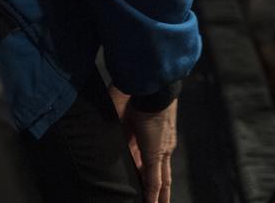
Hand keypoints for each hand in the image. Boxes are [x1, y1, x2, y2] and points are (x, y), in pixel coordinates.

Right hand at [109, 87, 176, 202]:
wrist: (147, 83)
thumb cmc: (133, 92)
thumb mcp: (121, 117)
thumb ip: (119, 133)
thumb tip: (114, 142)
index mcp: (151, 137)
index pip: (149, 164)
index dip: (147, 178)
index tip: (143, 190)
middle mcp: (160, 145)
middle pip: (160, 175)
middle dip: (158, 192)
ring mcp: (160, 149)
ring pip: (161, 180)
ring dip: (159, 197)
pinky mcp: (156, 152)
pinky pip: (155, 179)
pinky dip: (153, 194)